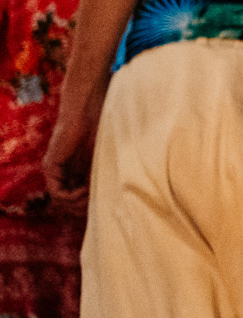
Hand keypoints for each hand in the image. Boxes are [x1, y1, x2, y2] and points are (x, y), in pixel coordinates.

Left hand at [41, 96, 98, 210]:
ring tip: (92, 197)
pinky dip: (70, 197)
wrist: (90, 109)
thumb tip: (117, 199)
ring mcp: (56, 171)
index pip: (80, 198)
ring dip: (78, 204)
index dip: (92, 206)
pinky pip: (56, 192)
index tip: (106, 205)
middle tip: (99, 205)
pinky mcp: (51, 166)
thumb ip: (107, 176)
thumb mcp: (109, 158)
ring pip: (62, 202)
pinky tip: (84, 191)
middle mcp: (66, 173)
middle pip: (70, 204)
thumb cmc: (105, 127)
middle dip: (84, 209)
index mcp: (80, 171)